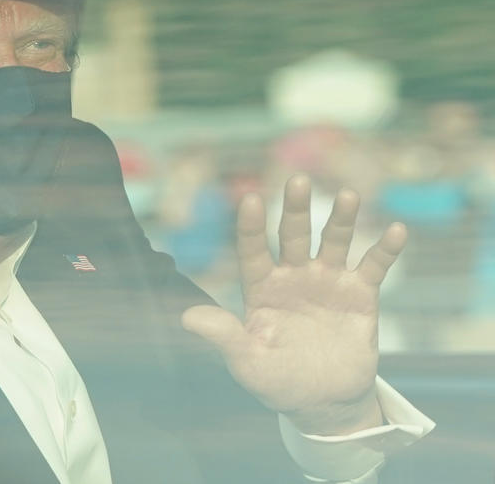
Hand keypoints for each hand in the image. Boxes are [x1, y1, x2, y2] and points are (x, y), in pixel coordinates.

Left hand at [182, 175, 406, 435]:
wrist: (323, 401)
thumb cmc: (277, 380)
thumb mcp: (246, 362)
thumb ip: (224, 336)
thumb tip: (186, 318)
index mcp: (261, 288)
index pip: (253, 251)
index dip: (251, 227)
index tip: (250, 201)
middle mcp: (293, 277)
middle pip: (293, 236)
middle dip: (295, 209)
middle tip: (297, 181)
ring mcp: (327, 282)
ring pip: (334, 241)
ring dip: (342, 219)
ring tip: (347, 196)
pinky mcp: (360, 294)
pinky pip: (373, 266)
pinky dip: (385, 250)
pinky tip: (396, 231)